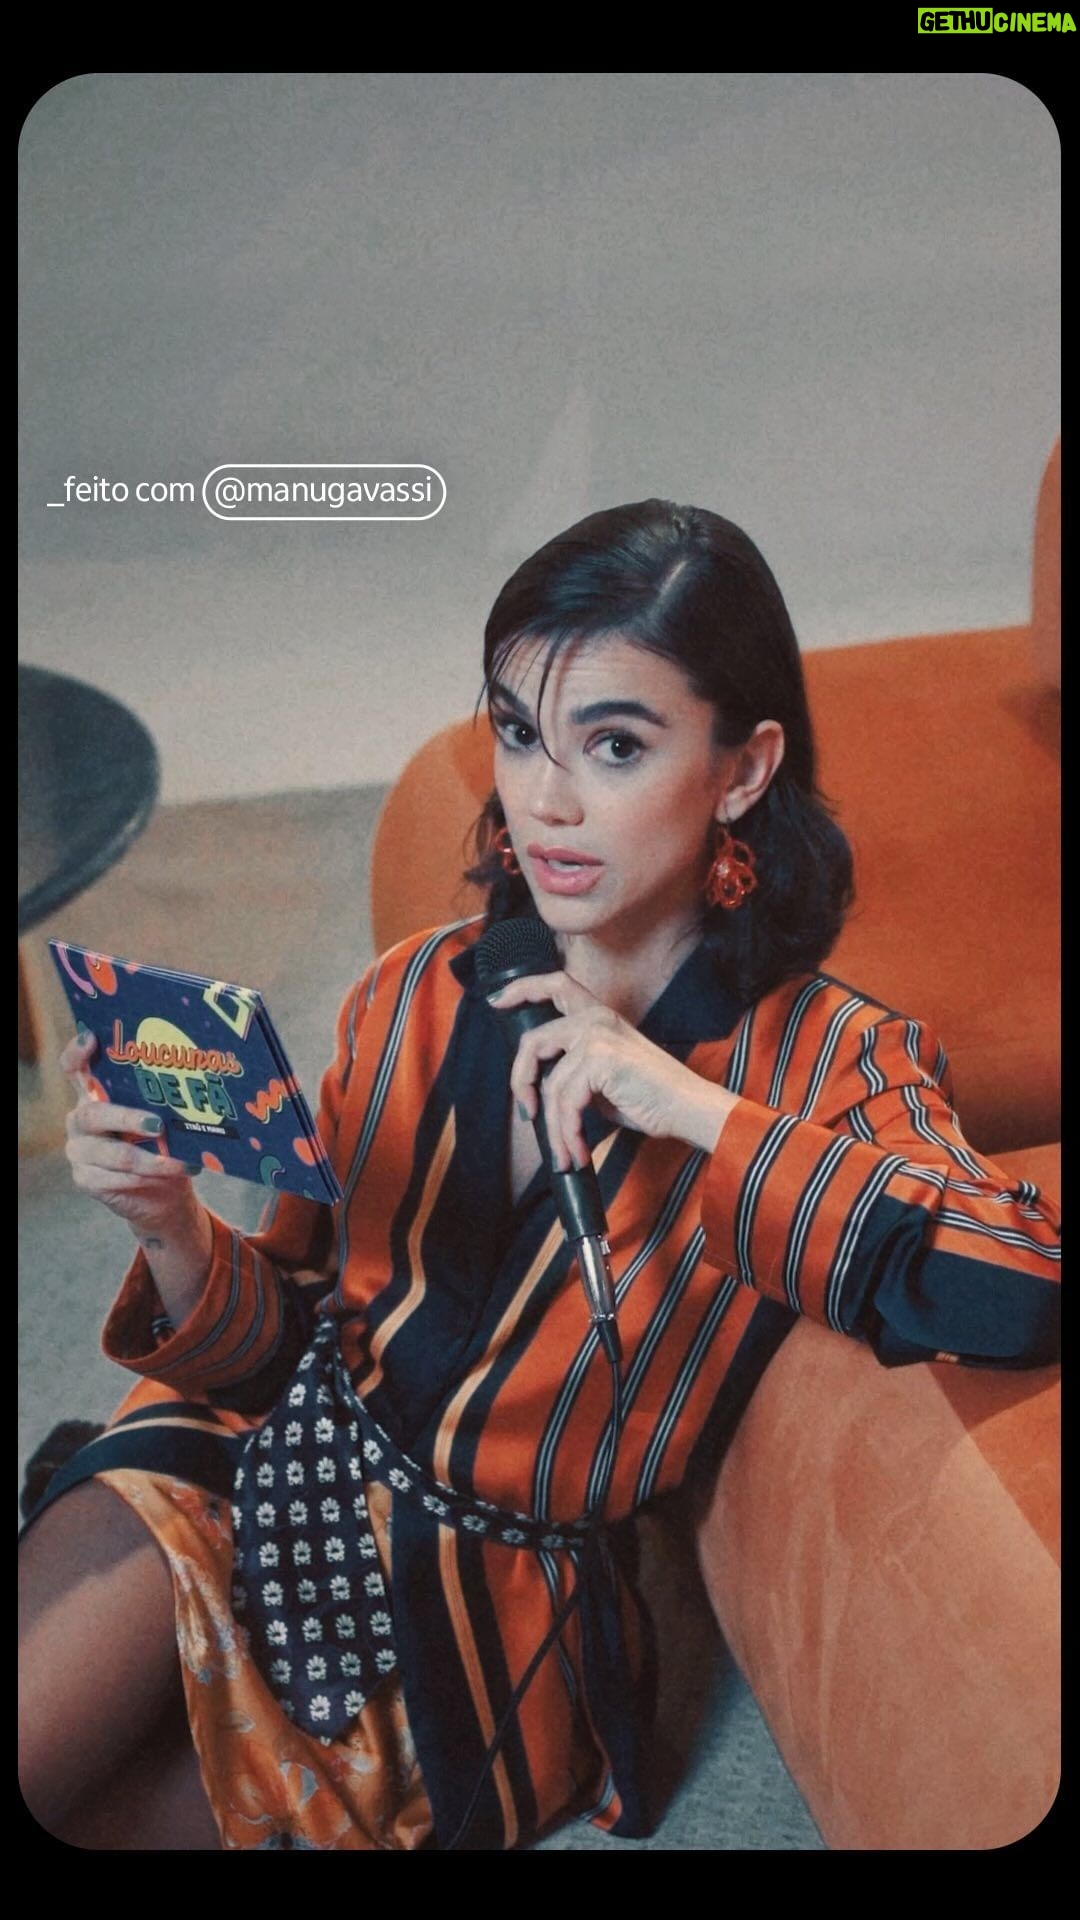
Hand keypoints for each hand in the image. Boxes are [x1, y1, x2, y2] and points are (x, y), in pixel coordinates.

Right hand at [60, 1028, 206, 1237]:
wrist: (160, 1192)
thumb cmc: (162, 1144)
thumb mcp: (162, 1117)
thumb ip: (161, 1100)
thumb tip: (195, 1084)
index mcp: (94, 1095)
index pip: (74, 1069)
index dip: (76, 1053)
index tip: (90, 1037)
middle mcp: (80, 1119)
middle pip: (94, 1114)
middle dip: (128, 1119)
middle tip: (158, 1125)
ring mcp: (79, 1150)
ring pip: (111, 1153)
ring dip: (149, 1159)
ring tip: (177, 1162)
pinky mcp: (85, 1179)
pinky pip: (113, 1179)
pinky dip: (143, 1178)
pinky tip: (166, 1176)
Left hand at [488, 969, 733, 1169]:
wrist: (687, 1107)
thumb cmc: (652, 1097)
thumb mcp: (605, 1077)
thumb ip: (575, 1070)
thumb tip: (541, 1087)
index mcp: (600, 1016)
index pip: (556, 985)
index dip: (522, 988)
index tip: (497, 1000)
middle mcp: (596, 1019)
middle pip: (534, 1042)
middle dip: (521, 1081)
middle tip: (528, 1112)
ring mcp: (597, 1036)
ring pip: (550, 1085)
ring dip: (555, 1127)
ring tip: (567, 1152)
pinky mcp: (599, 1060)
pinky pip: (565, 1102)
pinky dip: (568, 1133)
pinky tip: (578, 1150)